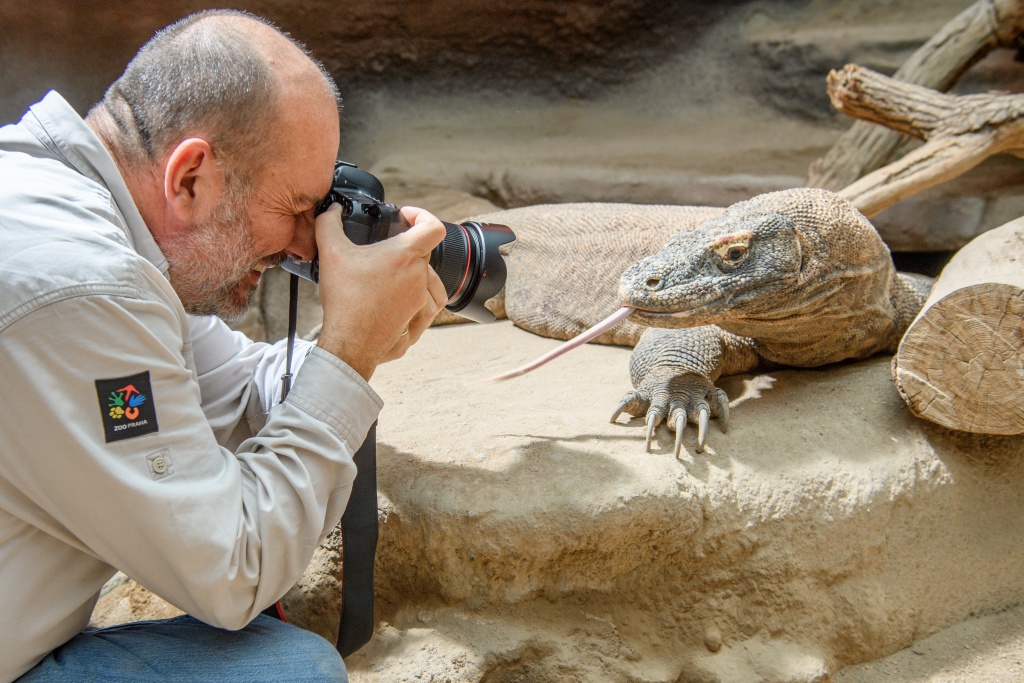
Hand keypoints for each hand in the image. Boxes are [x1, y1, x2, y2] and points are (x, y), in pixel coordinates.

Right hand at [313, 204, 446, 379]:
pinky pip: (428, 306)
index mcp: (406, 255)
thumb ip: (329, 224)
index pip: (433, 227)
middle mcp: (420, 276)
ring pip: (429, 280)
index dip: (422, 215)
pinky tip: (398, 298)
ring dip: (415, 274)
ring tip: (392, 275)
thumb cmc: (345, 299)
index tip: (406, 217)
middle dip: (405, 248)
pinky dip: (417, 299)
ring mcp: (422, 301)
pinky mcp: (418, 321)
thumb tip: (331, 210)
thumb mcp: (331, 253)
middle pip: (424, 253)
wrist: (349, 342)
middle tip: (382, 252)